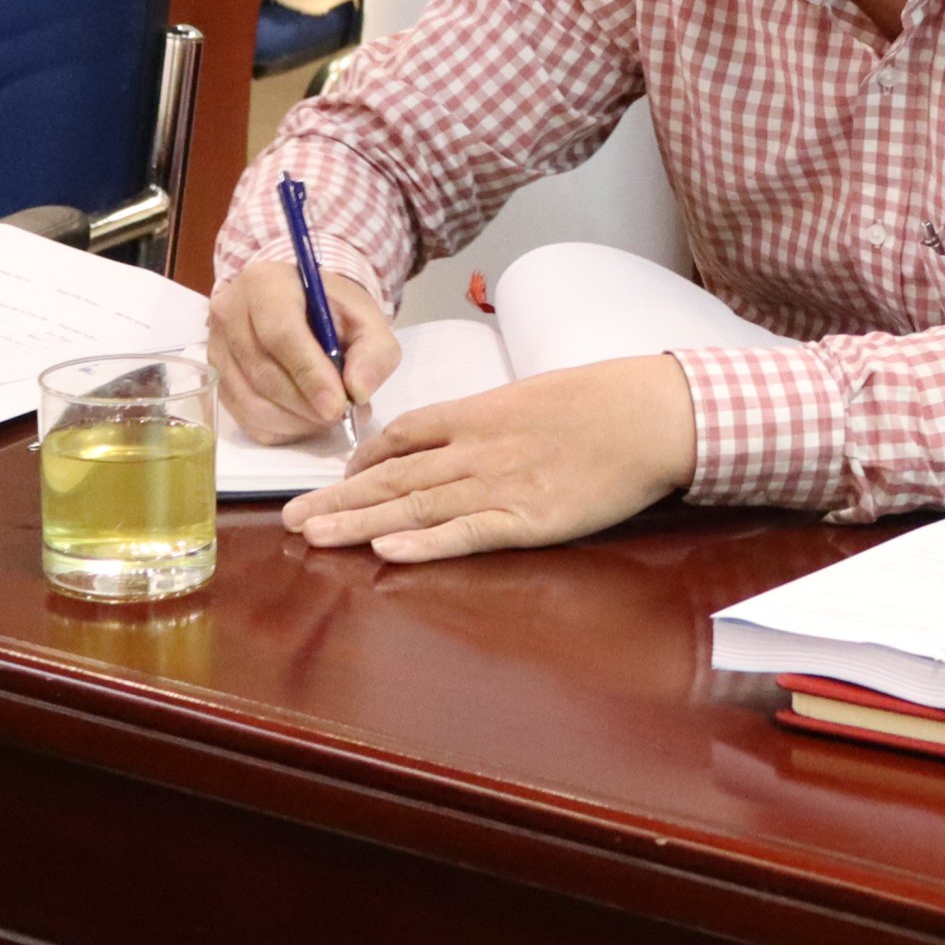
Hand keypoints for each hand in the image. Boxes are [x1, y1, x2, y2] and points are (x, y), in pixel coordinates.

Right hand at [208, 255, 399, 439]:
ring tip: (328, 416)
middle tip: (340, 415)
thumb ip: (374, 353)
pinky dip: (281, 428)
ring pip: (251, 401)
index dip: (309, 374)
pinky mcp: (217, 380)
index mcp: (264, 284)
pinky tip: (306, 418)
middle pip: (263, 372)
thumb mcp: (367, 321)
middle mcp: (229, 314)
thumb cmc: (334, 311)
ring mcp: (216, 349)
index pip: (280, 334)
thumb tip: (358, 392)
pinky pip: (245, 419)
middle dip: (306, 404)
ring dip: (296, 420)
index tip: (337, 405)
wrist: (302, 306)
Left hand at [284, 354, 698, 561]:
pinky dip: (423, 543)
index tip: (340, 478)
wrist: (652, 413)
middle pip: (393, 475)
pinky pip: (465, 533)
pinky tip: (387, 549)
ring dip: (358, 522)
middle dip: (338, 498)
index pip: (404, 436)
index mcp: (480, 413)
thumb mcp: (539, 395)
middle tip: (291, 517)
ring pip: (414, 505)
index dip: (365, 460)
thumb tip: (471, 431)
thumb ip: (498, 418)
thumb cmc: (607, 400)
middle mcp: (477, 448)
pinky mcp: (528, 519)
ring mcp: (499, 484)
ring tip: (314, 535)